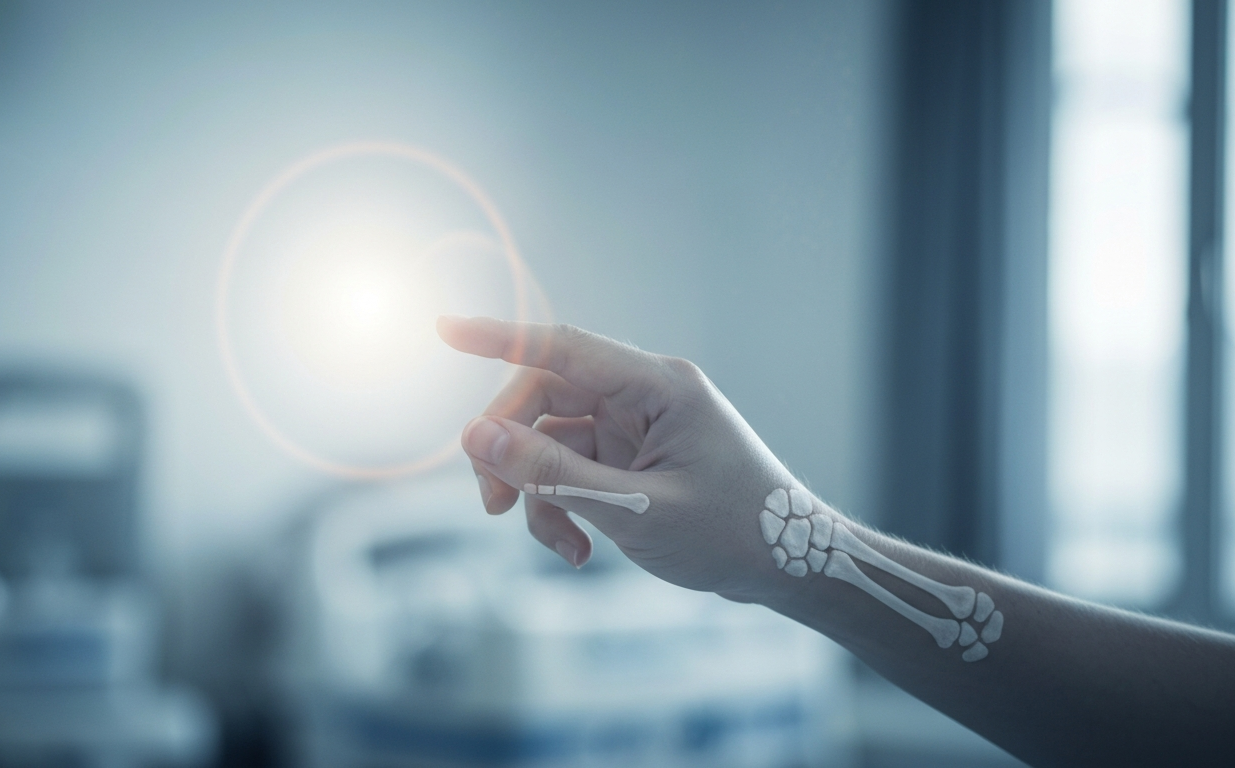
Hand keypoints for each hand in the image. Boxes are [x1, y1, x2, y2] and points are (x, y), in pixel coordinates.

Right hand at [437, 316, 822, 604]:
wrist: (791, 567)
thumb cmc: (733, 532)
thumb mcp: (637, 510)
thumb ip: (552, 474)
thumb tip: (475, 438)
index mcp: (658, 386)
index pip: (561, 347)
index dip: (498, 338)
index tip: (443, 330)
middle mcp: (644, 395)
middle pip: (545, 398)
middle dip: (510, 450)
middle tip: (491, 505)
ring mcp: (638, 426)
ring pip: (552, 440)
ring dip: (538, 491)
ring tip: (554, 544)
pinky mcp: (634, 457)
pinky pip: (573, 469)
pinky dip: (563, 507)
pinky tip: (578, 550)